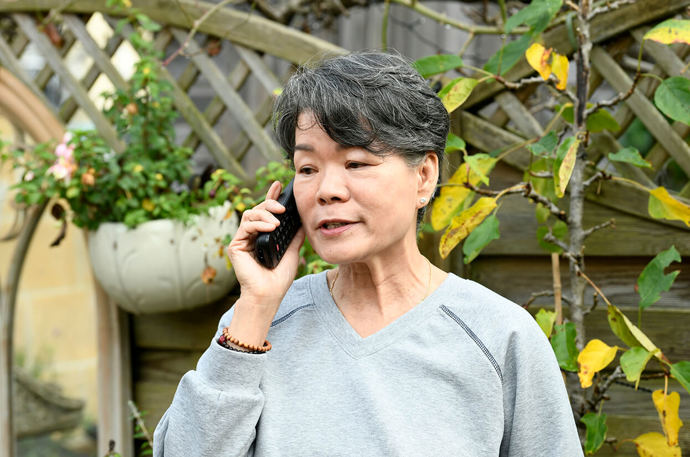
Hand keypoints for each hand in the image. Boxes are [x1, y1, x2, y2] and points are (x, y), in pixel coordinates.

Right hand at [226, 181, 305, 314]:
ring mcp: (243, 240)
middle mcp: (252, 235)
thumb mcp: (293, 251)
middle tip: (282, 207)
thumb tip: (304, 221)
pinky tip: (269, 227)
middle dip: (269, 203)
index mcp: (264, 235)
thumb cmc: (279, 278)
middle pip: (257, 209)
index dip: (271, 197)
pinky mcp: (235, 245)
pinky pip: (245, 226)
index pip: (267, 212)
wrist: (269, 294)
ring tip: (276, 222)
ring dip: (264, 214)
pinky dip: (258, 223)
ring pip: (250, 214)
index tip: (278, 184)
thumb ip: (295, 236)